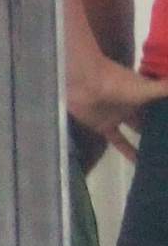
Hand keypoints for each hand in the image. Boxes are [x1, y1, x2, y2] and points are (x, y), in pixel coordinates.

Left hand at [67, 47, 163, 164]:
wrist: (86, 83)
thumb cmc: (118, 83)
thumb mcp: (147, 88)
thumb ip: (166, 90)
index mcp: (146, 93)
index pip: (162, 106)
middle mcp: (134, 105)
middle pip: (151, 119)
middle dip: (161, 129)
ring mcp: (119, 116)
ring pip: (136, 131)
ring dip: (147, 141)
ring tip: (161, 156)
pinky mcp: (105, 127)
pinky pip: (119, 142)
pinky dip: (128, 152)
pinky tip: (138, 163)